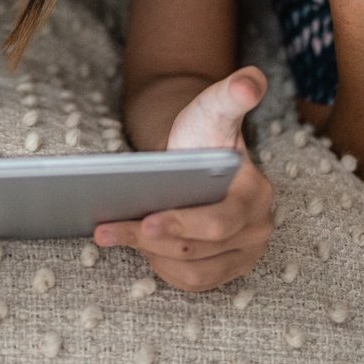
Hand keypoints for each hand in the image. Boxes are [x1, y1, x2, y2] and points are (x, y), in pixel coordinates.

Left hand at [94, 68, 273, 291]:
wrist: (202, 159)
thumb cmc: (204, 134)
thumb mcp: (214, 109)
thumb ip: (232, 94)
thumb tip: (250, 81)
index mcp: (256, 194)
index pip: (219, 220)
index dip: (182, 224)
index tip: (146, 221)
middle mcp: (258, 230)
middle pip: (198, 249)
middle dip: (149, 240)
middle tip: (105, 230)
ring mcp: (245, 255)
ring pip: (192, 271)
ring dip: (151, 256)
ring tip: (115, 233)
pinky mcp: (228, 270)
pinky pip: (193, 282)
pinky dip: (162, 269)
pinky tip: (137, 248)